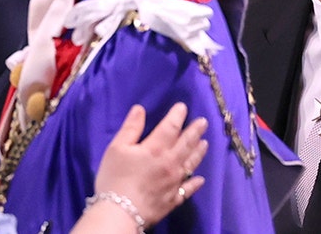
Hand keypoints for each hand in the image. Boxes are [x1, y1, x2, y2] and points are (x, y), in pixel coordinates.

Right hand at [94, 103, 207, 226]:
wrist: (120, 212)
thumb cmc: (115, 178)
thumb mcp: (116, 149)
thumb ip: (130, 128)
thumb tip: (140, 109)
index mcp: (156, 148)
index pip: (171, 127)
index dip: (177, 115)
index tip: (183, 107)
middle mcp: (170, 163)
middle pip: (186, 144)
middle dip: (195, 131)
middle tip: (204, 122)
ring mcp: (174, 182)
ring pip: (191, 164)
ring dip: (198, 152)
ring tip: (205, 143)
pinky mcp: (173, 199)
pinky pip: (188, 189)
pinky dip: (195, 183)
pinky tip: (200, 179)